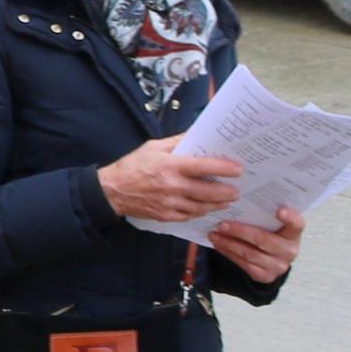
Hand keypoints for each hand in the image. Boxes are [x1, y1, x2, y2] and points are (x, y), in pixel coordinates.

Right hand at [97, 135, 241, 224]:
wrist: (112, 191)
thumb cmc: (133, 165)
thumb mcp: (153, 147)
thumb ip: (177, 142)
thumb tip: (197, 135)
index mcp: (170, 166)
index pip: (203, 167)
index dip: (223, 168)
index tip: (238, 169)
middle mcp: (172, 186)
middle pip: (207, 192)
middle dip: (226, 192)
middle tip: (237, 190)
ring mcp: (169, 204)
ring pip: (202, 207)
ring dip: (218, 204)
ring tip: (228, 200)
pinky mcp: (166, 216)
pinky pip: (190, 216)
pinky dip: (201, 212)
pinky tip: (208, 208)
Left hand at [208, 206, 304, 285]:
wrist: (273, 259)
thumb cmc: (270, 233)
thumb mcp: (272, 224)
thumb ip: (264, 215)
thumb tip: (237, 198)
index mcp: (293, 233)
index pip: (297, 224)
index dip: (291, 218)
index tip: (280, 210)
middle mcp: (289, 251)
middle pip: (263, 240)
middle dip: (240, 231)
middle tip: (222, 224)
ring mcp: (278, 265)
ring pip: (250, 254)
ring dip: (228, 243)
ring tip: (214, 234)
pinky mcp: (265, 276)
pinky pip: (244, 264)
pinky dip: (228, 253)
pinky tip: (219, 244)